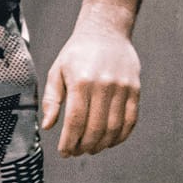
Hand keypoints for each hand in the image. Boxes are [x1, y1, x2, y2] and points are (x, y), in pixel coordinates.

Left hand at [39, 22, 142, 157]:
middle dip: (84, 146)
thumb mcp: (57, 71)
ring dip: (102, 144)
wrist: (106, 31)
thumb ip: (52, 99)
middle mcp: (103, 85)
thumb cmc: (77, 53)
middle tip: (77, 152)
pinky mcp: (135, 89)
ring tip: (92, 149)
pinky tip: (110, 141)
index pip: (75, 121)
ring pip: (113, 128)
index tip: (64, 152)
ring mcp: (122, 88)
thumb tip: (48, 126)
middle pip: (95, 128)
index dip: (69, 141)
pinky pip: (130, 120)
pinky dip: (121, 136)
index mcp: (81, 81)